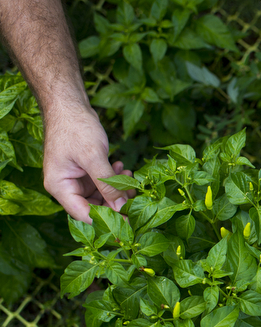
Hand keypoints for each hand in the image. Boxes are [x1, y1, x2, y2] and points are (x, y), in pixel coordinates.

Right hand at [42, 104, 132, 222]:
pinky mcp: (84, 171)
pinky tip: (123, 168)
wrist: (69, 105)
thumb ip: (107, 184)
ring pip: (100, 196)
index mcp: (60, 187)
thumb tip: (120, 208)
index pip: (84, 214)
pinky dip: (114, 178)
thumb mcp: (93, 157)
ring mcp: (75, 179)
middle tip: (135, 195)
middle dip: (116, 203)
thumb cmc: (75, 128)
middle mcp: (65, 186)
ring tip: (130, 176)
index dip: (107, 220)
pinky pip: (102, 183)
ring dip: (117, 189)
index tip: (129, 221)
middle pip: (93, 207)